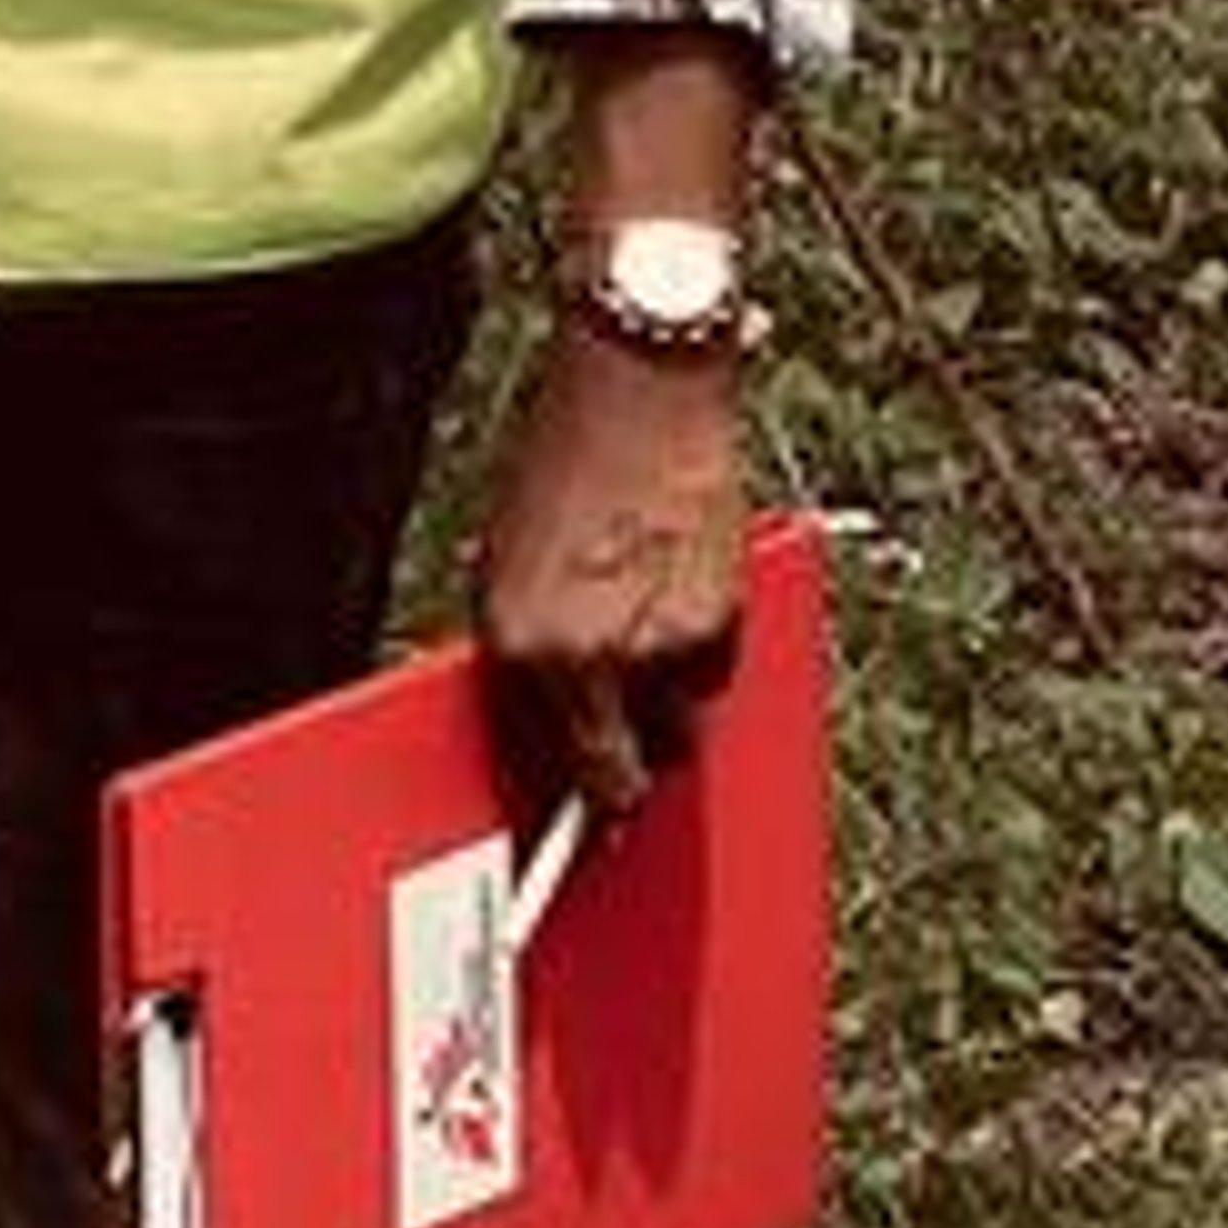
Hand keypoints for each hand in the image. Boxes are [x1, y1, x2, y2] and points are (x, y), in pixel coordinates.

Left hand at [468, 324, 751, 824]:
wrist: (638, 390)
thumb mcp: (509, 566)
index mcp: (516, 645)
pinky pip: (712, 682)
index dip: (561, 806)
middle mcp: (582, 659)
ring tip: (647, 637)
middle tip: (624, 754)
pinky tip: (679, 600)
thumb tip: (550, 726)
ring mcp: (656, 647)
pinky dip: (700, 662)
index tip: (567, 837)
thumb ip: (529, 653)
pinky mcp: (717, 624)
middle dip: (622, 776)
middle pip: (618, 779)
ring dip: (663, 712)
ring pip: (675, 733)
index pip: (540, 767)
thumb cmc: (566, 464)